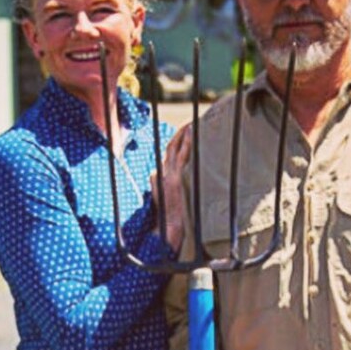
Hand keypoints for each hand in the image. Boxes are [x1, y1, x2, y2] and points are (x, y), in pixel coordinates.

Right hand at [153, 125, 192, 250]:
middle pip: (170, 147)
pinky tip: (192, 134)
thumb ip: (162, 187)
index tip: (185, 134)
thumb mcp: (162, 199)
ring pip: (174, 148)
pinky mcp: (176, 177)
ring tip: (192, 123)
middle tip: (190, 123)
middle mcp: (161, 172)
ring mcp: (168, 174)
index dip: (176, 143)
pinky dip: (186, 143)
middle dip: (179, 134)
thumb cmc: (169, 217)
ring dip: (183, 134)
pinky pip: (182, 155)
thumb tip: (161, 179)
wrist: (169, 226)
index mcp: (158, 176)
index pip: (167, 155)